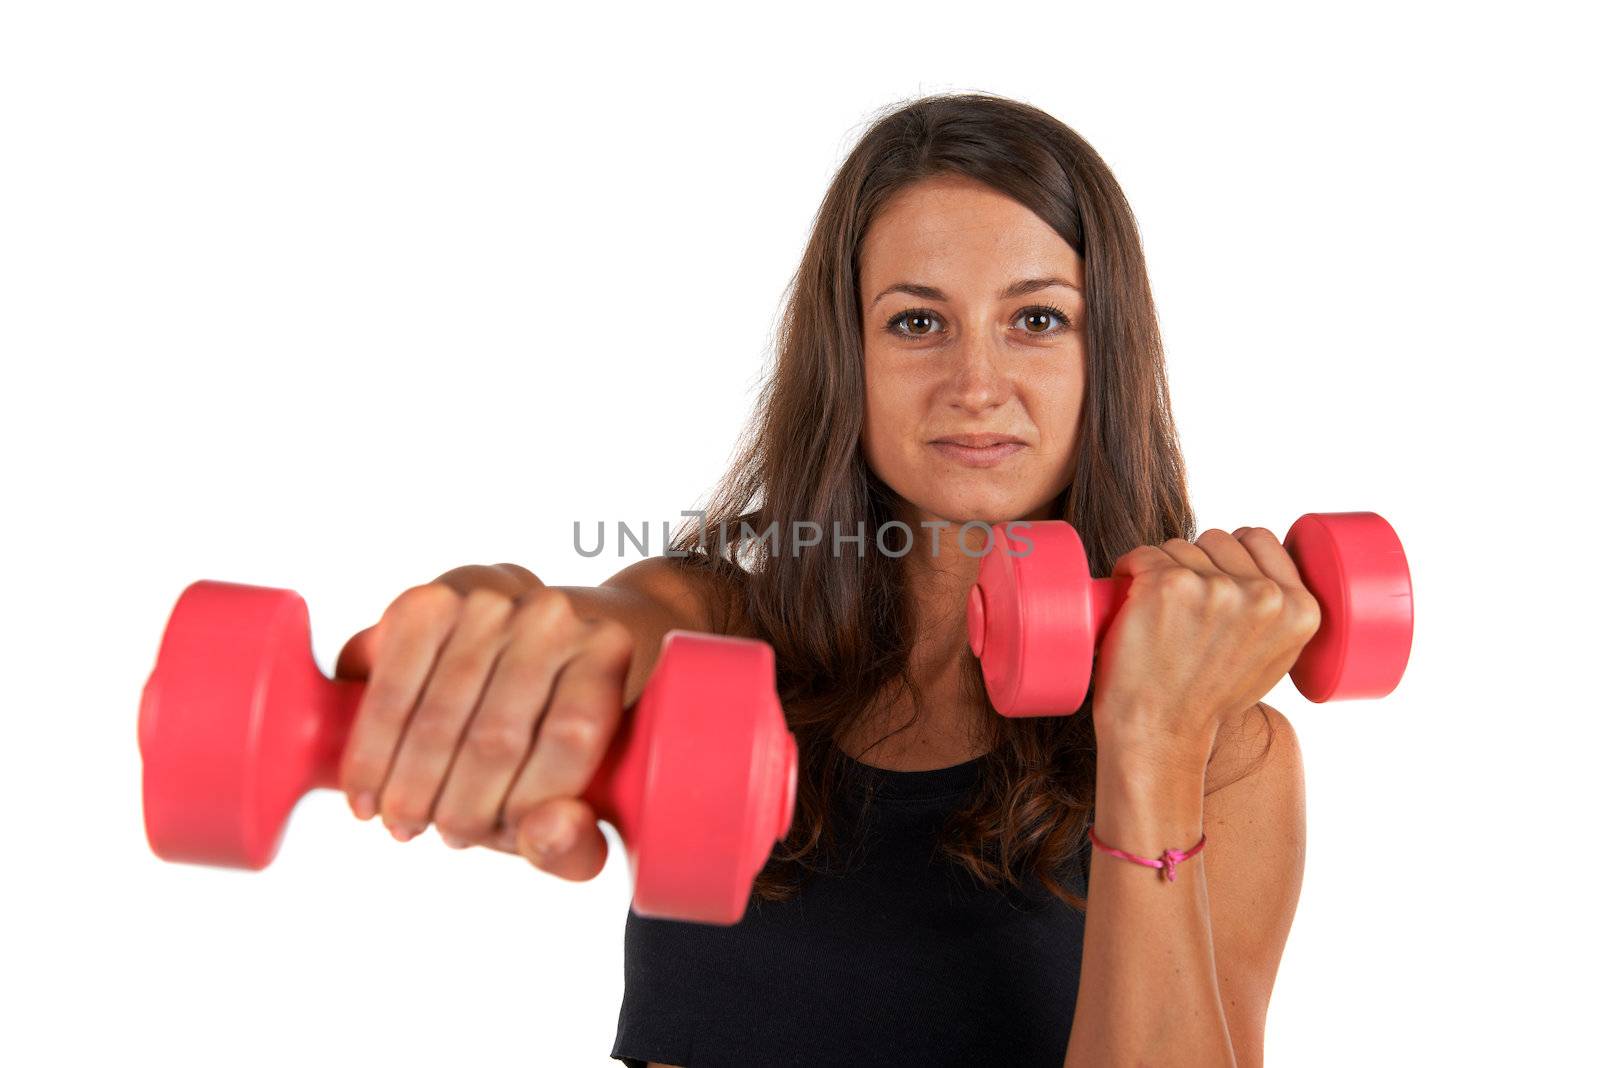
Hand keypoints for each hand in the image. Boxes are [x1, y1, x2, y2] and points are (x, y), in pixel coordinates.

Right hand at [331, 575, 635, 880]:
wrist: (514, 648)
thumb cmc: (547, 737)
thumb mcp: (575, 798)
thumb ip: (574, 841)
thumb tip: (545, 833)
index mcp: (606, 652)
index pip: (570, 738)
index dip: (526, 804)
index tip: (496, 839)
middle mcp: (552, 616)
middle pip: (498, 735)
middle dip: (457, 808)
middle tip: (438, 836)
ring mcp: (489, 602)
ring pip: (440, 717)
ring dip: (409, 788)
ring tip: (402, 823)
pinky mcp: (428, 602)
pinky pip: (393, 688)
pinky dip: (373, 751)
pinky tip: (366, 793)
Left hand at [1090, 526, 1321, 767]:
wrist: (1161, 733)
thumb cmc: (1208, 700)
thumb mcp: (1273, 659)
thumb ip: (1279, 614)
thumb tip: (1264, 572)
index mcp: (1300, 609)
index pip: (1259, 538)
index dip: (1229, 553)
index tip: (1210, 580)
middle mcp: (1264, 595)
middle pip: (1216, 539)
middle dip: (1194, 563)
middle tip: (1181, 611)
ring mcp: (1216, 587)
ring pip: (1177, 546)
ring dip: (1161, 571)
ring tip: (1160, 617)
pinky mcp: (1169, 585)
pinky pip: (1141, 554)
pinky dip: (1128, 572)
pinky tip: (1131, 603)